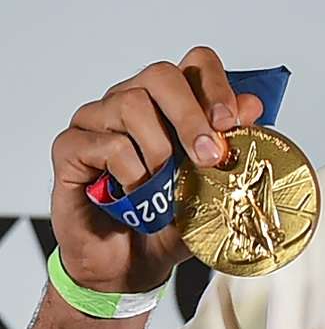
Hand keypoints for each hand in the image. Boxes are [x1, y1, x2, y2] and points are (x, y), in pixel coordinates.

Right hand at [49, 46, 263, 293]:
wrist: (130, 266)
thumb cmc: (168, 220)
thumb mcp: (214, 185)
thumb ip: (232, 145)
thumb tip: (251, 106)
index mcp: (170, 102)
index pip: (195, 63)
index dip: (215, 84)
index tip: (230, 121)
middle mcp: (132, 100)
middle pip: (161, 75)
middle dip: (192, 116)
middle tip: (210, 157)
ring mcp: (97, 120)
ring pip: (131, 104)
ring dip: (159, 152)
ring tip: (163, 187)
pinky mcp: (70, 147)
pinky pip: (104, 143)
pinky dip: (129, 172)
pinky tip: (133, 193)